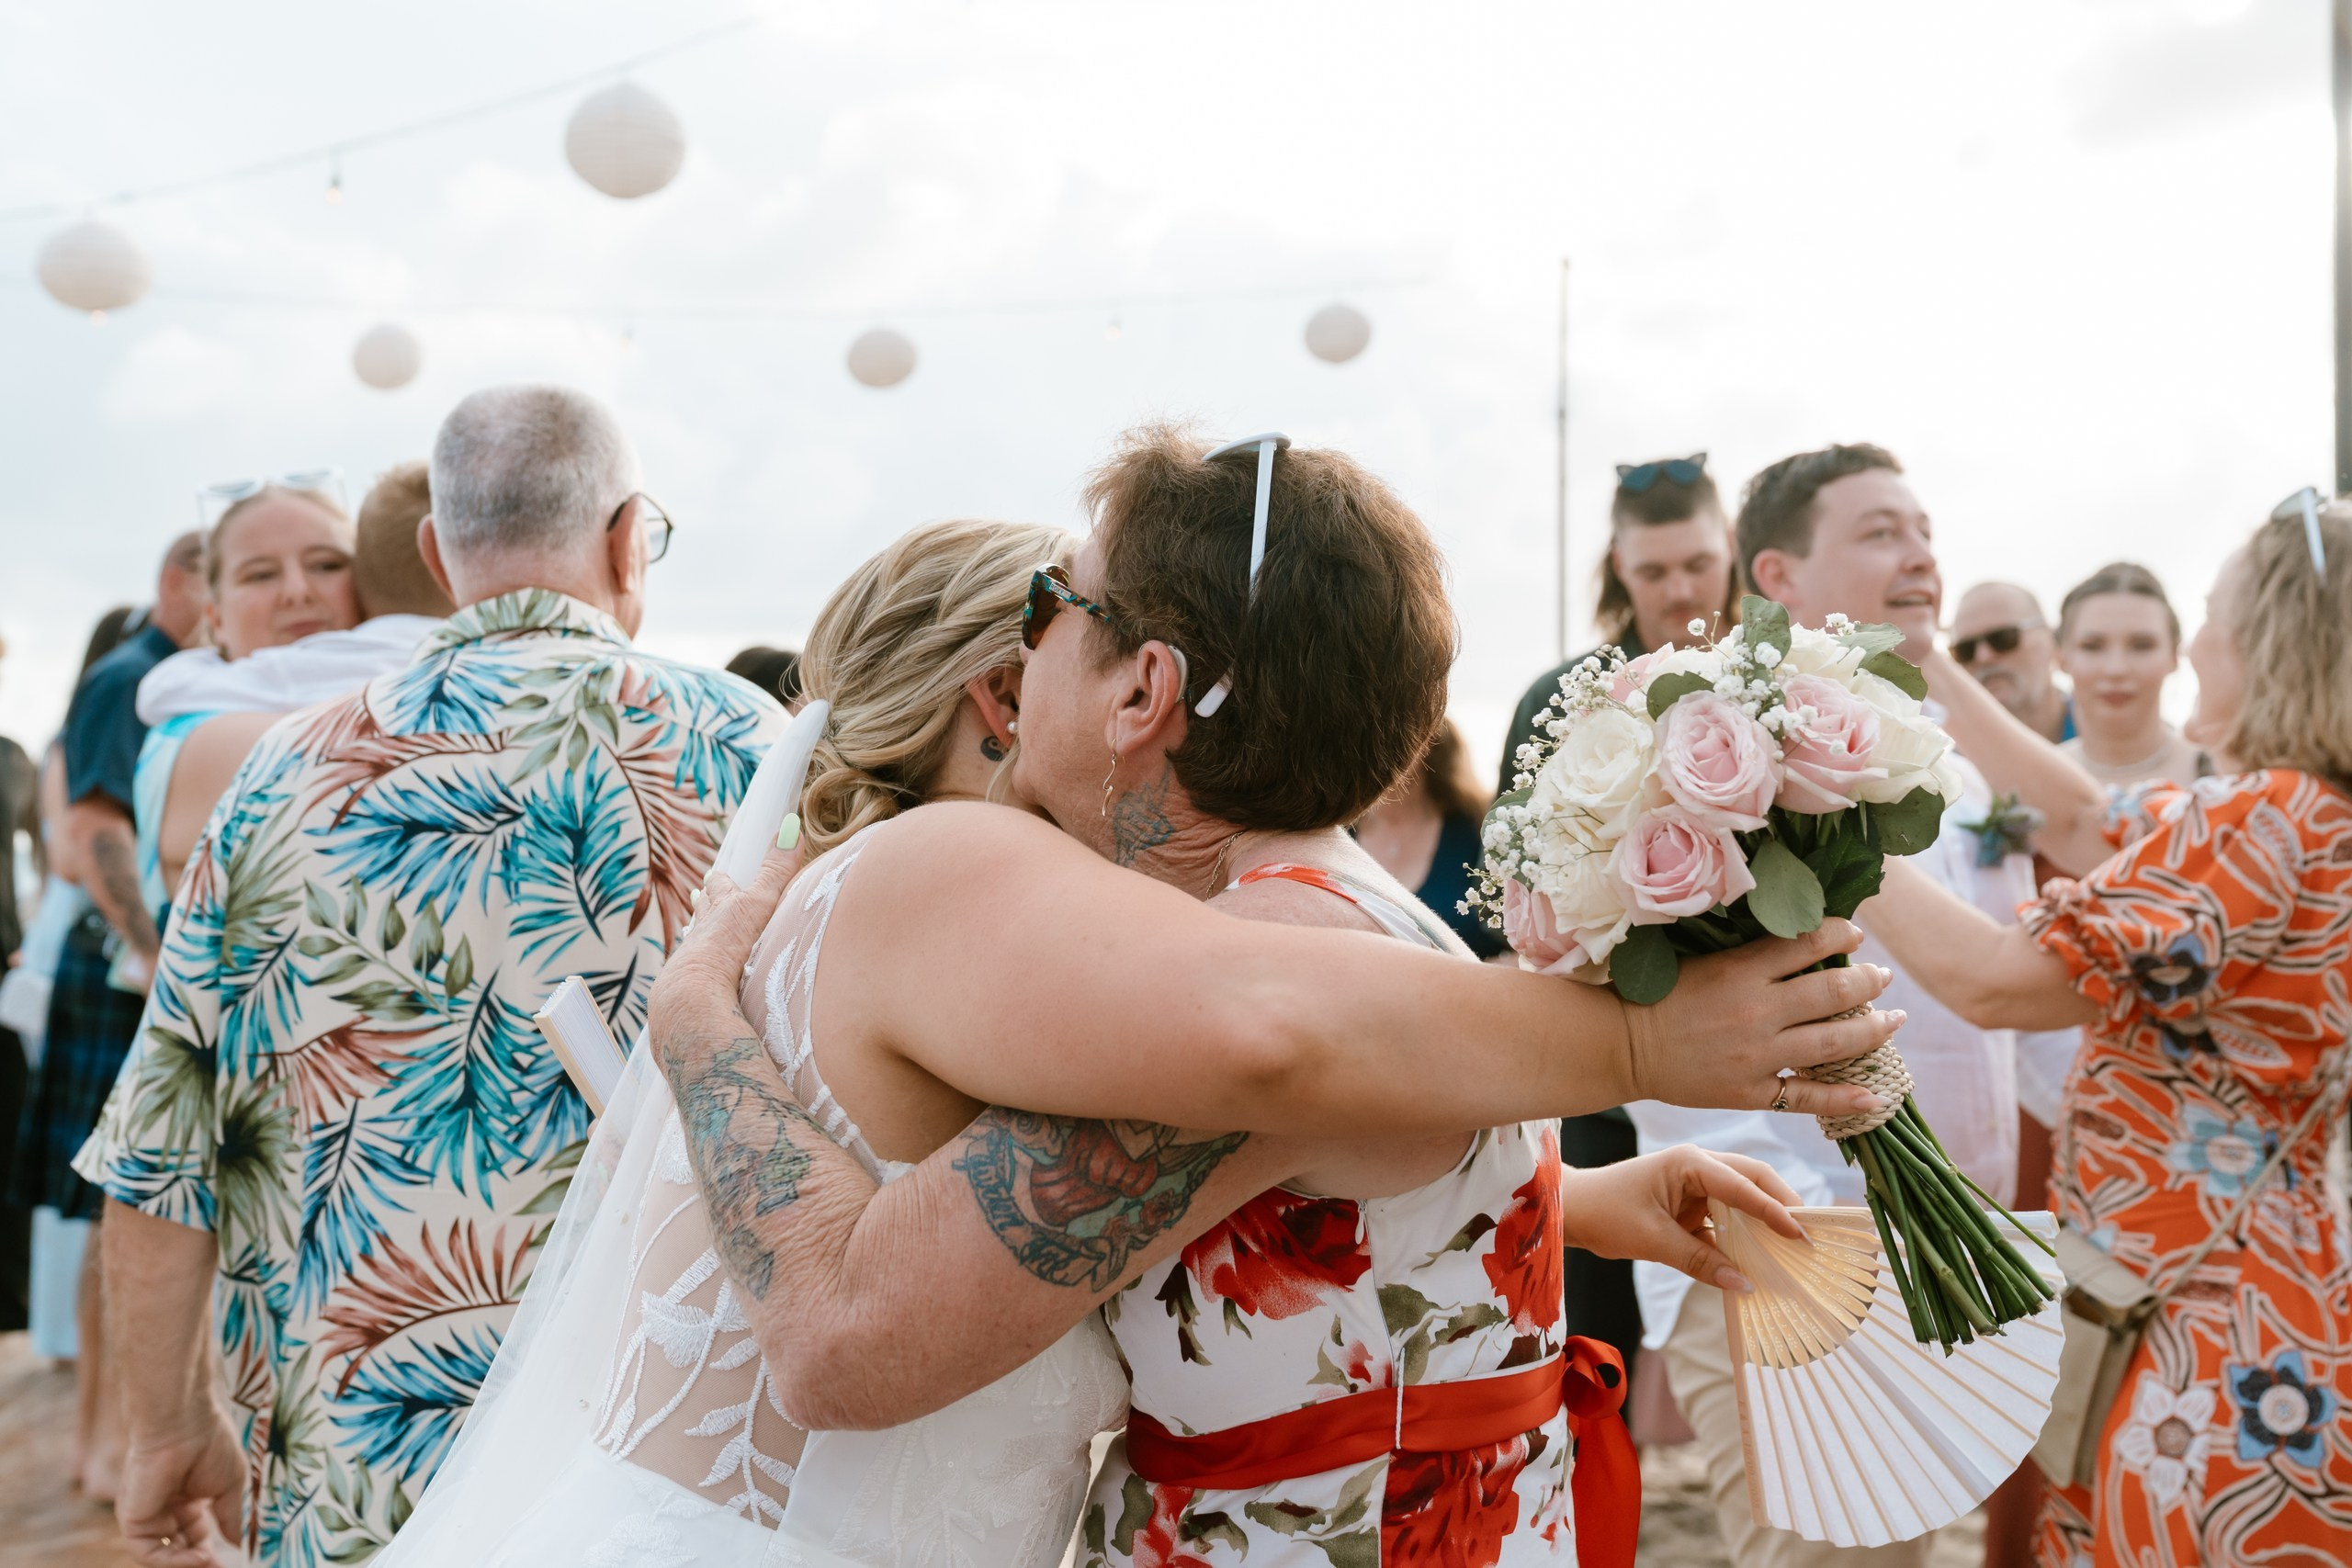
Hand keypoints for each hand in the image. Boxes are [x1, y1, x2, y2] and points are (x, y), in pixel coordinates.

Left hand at [116, 1414, 244, 1567]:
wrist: (185, 1423)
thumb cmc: (210, 1444)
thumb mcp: (230, 1487)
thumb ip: (230, 1517)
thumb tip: (240, 1543)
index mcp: (185, 1498)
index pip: (194, 1535)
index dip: (210, 1551)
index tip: (229, 1563)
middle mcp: (163, 1508)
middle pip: (178, 1548)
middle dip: (198, 1562)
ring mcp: (146, 1514)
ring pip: (162, 1555)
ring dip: (187, 1565)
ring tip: (210, 1564)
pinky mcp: (132, 1519)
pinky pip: (148, 1553)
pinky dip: (172, 1561)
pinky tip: (198, 1557)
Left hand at [646, 846, 799, 1078]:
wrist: (692, 999)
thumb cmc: (724, 948)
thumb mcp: (758, 905)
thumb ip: (776, 871)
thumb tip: (789, 825)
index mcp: (718, 914)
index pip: (719, 890)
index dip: (721, 882)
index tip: (717, 873)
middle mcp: (699, 937)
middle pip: (701, 916)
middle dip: (705, 906)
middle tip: (701, 895)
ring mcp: (691, 968)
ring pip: (694, 947)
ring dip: (698, 941)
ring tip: (695, 937)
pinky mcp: (691, 997)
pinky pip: (697, 983)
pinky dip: (700, 979)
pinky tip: (700, 987)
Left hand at [1562, 1146, 1804, 1291]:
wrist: (1574, 1211)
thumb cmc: (1605, 1214)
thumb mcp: (1652, 1241)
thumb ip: (1700, 1262)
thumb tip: (1744, 1284)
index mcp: (1689, 1163)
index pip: (1743, 1185)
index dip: (1775, 1211)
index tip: (1802, 1235)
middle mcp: (1699, 1166)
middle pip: (1755, 1180)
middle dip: (1783, 1205)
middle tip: (1811, 1237)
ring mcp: (1697, 1184)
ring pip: (1745, 1199)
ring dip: (1768, 1221)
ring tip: (1796, 1249)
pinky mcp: (1693, 1205)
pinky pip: (1728, 1218)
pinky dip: (1745, 1237)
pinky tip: (1762, 1260)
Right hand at [1625, 918, 1903, 1118]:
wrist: (1622, 1045)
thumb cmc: (1658, 995)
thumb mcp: (1704, 961)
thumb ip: (1751, 954)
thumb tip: (1804, 942)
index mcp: (1740, 971)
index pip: (1808, 943)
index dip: (1841, 933)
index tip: (1855, 933)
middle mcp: (1756, 1012)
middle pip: (1833, 992)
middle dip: (1869, 981)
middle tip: (1884, 977)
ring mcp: (1757, 1056)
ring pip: (1834, 1042)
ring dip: (1875, 1030)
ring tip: (1894, 1020)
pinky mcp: (1750, 1092)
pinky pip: (1807, 1097)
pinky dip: (1845, 1097)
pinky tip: (1874, 1094)